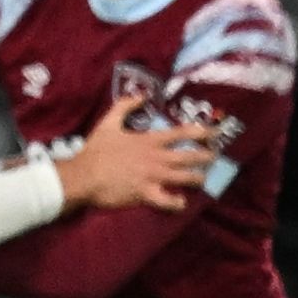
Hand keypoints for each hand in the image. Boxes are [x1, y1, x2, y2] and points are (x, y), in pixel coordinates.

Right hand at [59, 97, 217, 212]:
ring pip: (186, 178)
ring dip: (197, 178)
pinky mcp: (147, 194)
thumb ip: (125, 106)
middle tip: (214, 157)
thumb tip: (142, 94)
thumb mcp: (108, 123)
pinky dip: (178, 202)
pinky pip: (169, 201)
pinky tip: (180, 202)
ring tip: (201, 178)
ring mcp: (154, 177)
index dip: (201, 133)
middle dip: (207, 157)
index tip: (215, 133)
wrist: (82, 177)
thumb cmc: (95, 151)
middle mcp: (157, 158)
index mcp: (149, 141)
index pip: (182, 134)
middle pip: (191, 157)